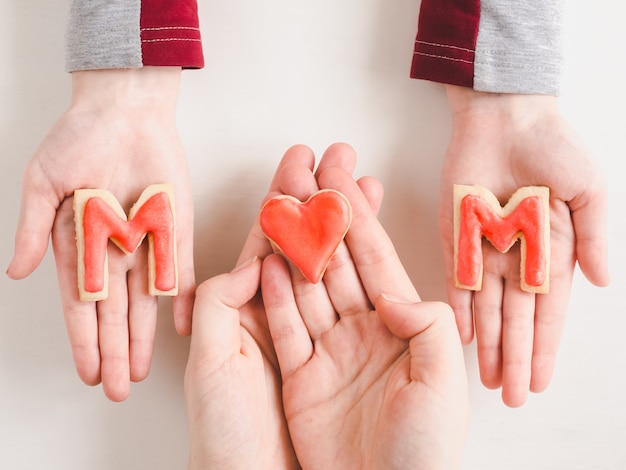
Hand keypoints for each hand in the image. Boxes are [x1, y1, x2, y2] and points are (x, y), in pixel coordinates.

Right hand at [6, 67, 195, 400]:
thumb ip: (35, 229)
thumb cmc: (79, 139)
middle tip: (115, 390)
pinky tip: (180, 327)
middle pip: (114, 314)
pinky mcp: (177, 228)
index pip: (81, 306)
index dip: (84, 340)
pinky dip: (183, 298)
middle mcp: (113, 251)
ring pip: (146, 302)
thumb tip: (18, 272)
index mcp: (78, 245)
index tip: (86, 372)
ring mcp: (147, 242)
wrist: (126, 110)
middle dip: (114, 353)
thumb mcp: (43, 182)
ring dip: (144, 338)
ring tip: (139, 372)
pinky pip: (182, 271)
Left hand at [183, 144, 359, 468]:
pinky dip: (362, 271)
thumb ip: (222, 303)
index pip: (271, 238)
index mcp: (245, 308)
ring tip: (364, 184)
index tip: (304, 160)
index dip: (286, 199)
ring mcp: (316, 331)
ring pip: (333, 264)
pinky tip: (370, 243)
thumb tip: (255, 261)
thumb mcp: (212, 362)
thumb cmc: (226, 431)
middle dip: (324, 198)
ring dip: (348, 223)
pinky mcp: (340, 356)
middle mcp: (280, 312)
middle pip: (305, 241)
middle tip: (341, 156)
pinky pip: (351, 306)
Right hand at [261, 144, 468, 469]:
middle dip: (322, 215)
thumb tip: (394, 294)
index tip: (341, 176)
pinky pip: (285, 326)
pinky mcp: (300, 375)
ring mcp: (329, 350)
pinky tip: (266, 263)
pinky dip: (274, 296)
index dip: (357, 216)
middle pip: (337, 261)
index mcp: (400, 325)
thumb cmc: (424, 451)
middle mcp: (362, 329)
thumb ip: (425, 326)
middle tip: (307, 172)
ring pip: (307, 286)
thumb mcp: (442, 382)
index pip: (374, 257)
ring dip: (294, 246)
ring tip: (281, 205)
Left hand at [439, 85, 609, 406]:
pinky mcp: (455, 236)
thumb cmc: (553, 146)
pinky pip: (454, 278)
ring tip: (485, 379)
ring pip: (485, 307)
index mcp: (553, 251)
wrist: (507, 116)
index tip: (539, 380)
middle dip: (513, 357)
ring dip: (486, 343)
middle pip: (514, 318)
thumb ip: (596, 235)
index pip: (547, 311)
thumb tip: (603, 282)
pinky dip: (457, 307)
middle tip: (510, 396)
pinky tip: (459, 337)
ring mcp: (484, 249)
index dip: (543, 346)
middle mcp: (517, 257)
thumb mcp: (589, 189)